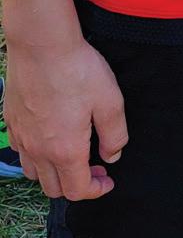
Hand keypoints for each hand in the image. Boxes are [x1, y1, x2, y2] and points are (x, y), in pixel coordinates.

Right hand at [4, 33, 127, 199]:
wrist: (42, 47)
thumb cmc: (79, 71)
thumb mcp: (110, 101)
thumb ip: (115, 134)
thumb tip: (112, 156)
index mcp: (65, 150)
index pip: (77, 190)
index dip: (96, 191)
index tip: (108, 180)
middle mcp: (39, 151)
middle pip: (53, 189)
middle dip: (76, 185)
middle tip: (95, 167)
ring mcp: (21, 138)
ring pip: (34, 174)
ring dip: (54, 174)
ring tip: (73, 156)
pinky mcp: (12, 124)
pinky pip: (22, 153)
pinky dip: (36, 157)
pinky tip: (51, 138)